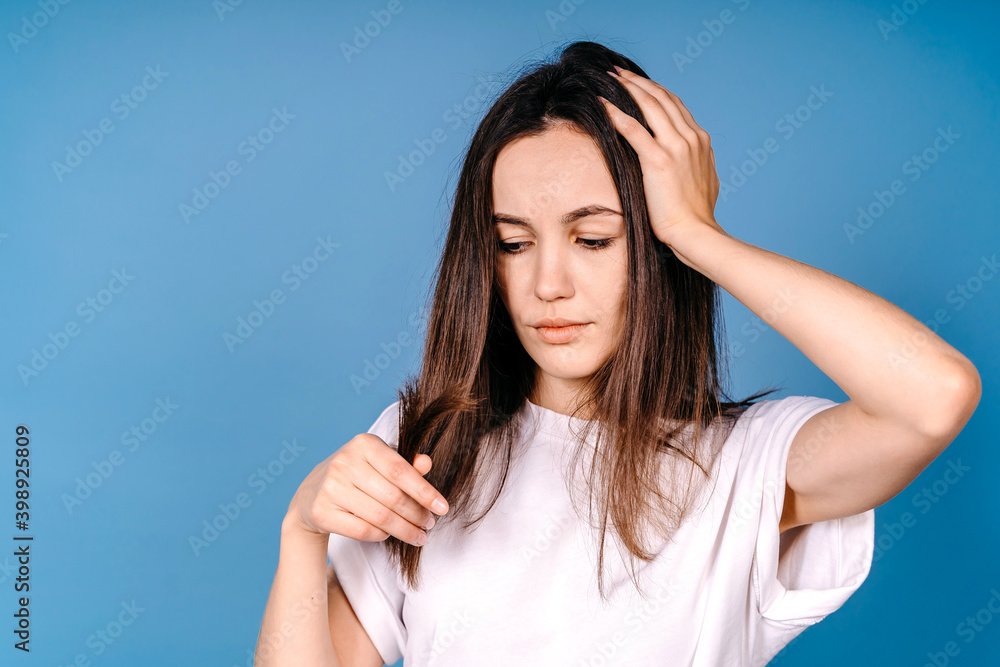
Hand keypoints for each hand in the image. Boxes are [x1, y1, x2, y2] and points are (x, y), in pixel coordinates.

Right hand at [284, 434, 448, 547]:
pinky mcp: (321, 511)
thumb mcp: (379, 463)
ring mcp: (330, 487)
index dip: (425, 491)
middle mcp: (344, 462)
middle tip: (430, 524)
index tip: (443, 508)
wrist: (311, 493)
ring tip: (419, 535)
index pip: (401, 470)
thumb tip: (427, 463)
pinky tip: (391, 534)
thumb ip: (405, 465)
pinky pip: (363, 530)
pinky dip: (382, 535)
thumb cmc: (356, 475)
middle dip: (417, 514)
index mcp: (363, 443)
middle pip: (393, 497)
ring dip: (405, 529)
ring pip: (380, 516)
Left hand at [599, 67, 724, 247]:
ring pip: (650, 105)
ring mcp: (676, 147)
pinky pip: (634, 129)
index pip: (676, 105)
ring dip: (629, 88)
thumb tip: (689, 160)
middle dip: (639, 82)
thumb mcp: (703, 180)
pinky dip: (617, 113)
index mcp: (701, 141)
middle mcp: (691, 137)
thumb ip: (695, 163)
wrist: (695, 232)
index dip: (655, 90)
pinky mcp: (659, 160)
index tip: (638, 83)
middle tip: (620, 72)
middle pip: (663, 98)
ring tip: (611, 79)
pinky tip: (603, 104)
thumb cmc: (695, 215)